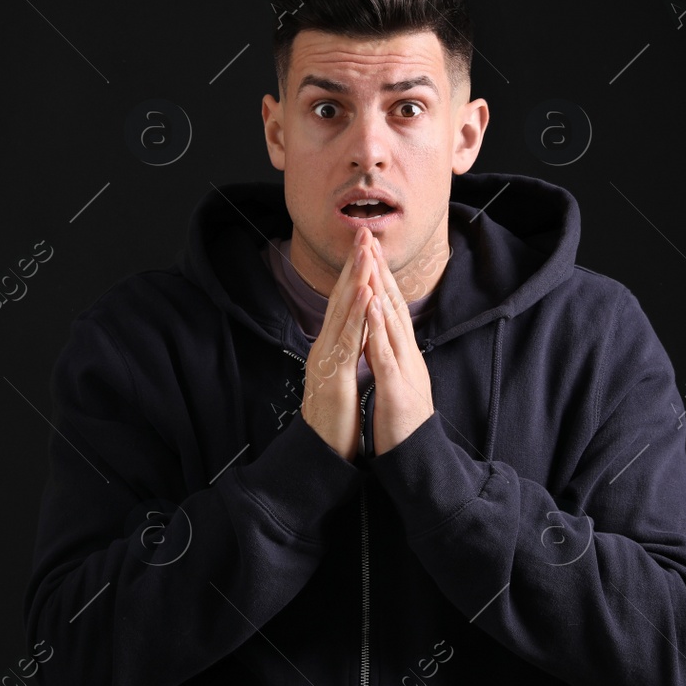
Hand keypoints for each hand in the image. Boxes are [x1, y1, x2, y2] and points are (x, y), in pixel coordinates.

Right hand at [300, 229, 374, 461]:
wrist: (319, 452)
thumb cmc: (333, 419)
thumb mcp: (339, 377)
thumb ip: (344, 352)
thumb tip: (352, 332)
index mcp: (330, 347)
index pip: (343, 304)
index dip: (354, 274)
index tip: (366, 247)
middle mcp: (325, 347)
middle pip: (340, 299)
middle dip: (354, 265)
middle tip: (364, 233)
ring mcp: (327, 359)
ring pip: (343, 313)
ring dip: (355, 281)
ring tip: (366, 253)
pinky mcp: (334, 376)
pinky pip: (347, 340)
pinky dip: (356, 315)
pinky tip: (364, 295)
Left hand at [363, 235, 434, 455]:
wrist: (417, 457)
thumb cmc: (403, 424)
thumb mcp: (396, 384)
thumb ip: (390, 359)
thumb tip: (383, 340)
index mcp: (403, 355)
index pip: (391, 310)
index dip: (380, 280)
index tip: (369, 252)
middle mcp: (407, 355)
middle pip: (394, 307)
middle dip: (380, 272)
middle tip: (370, 239)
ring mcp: (404, 369)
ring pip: (392, 322)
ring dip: (380, 289)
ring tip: (370, 259)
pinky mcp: (396, 387)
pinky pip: (385, 353)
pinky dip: (378, 327)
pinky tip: (371, 305)